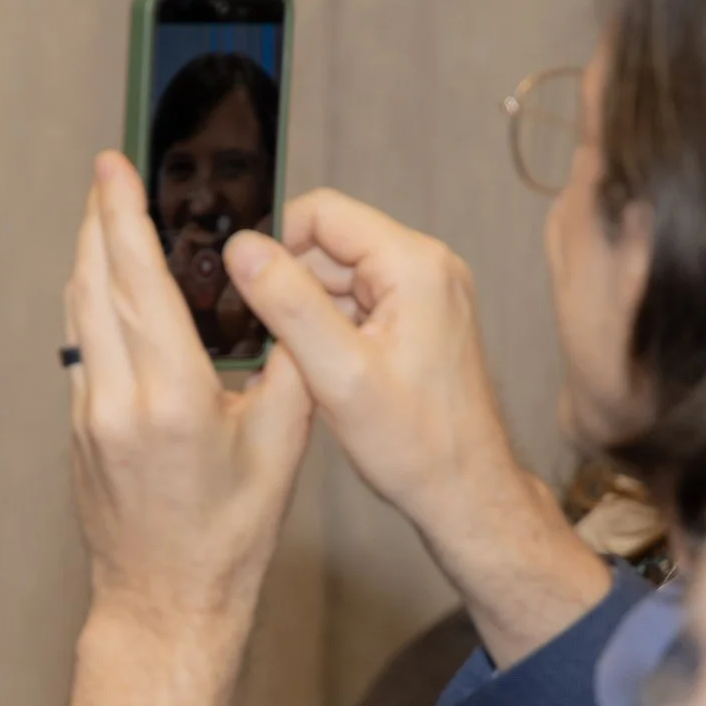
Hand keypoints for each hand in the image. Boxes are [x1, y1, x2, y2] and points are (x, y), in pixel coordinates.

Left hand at [66, 153, 313, 705]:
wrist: (166, 604)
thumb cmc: (231, 537)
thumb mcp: (283, 447)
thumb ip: (290, 366)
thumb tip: (289, 297)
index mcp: (172, 395)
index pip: (137, 280)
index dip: (121, 215)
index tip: (112, 167)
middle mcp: (117, 397)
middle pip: (94, 283)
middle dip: (99, 220)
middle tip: (109, 174)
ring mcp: (87, 414)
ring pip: (79, 314)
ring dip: (90, 258)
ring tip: (107, 215)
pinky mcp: (77, 430)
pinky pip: (79, 348)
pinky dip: (92, 305)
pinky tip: (109, 290)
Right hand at [230, 189, 606, 663]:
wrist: (465, 493)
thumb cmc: (415, 445)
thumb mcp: (337, 374)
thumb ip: (287, 304)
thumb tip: (240, 248)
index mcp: (415, 265)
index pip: (323, 212)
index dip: (274, 242)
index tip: (242, 285)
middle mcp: (427, 267)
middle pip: (328, 242)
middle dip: (288, 282)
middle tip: (260, 334)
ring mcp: (426, 292)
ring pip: (337, 274)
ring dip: (305, 308)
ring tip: (291, 358)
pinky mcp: (419, 317)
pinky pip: (356, 300)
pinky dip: (326, 326)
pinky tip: (315, 367)